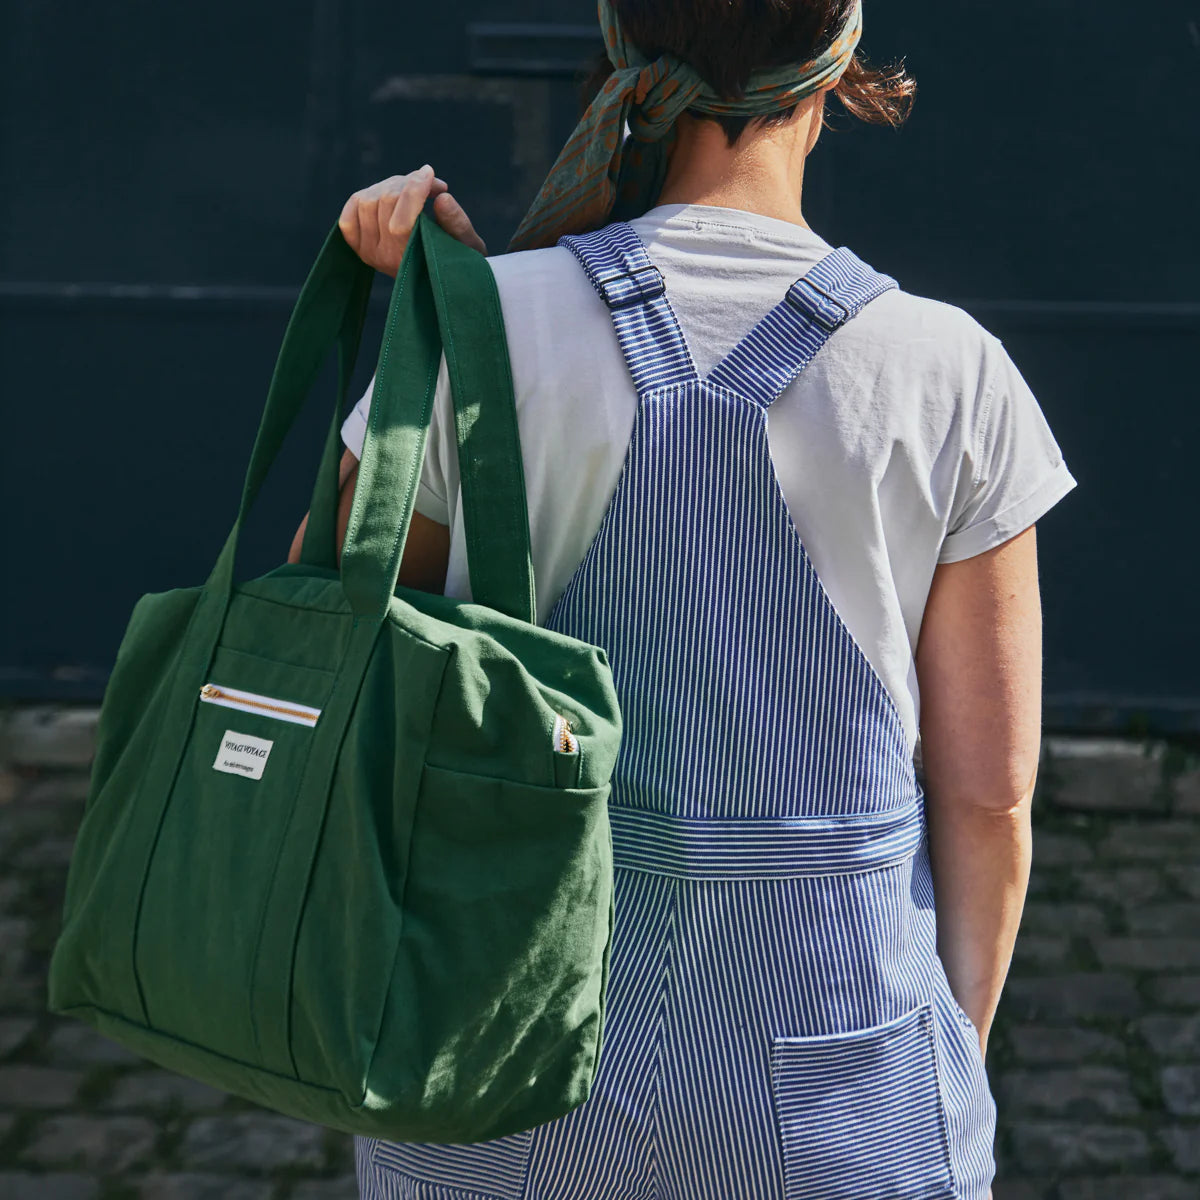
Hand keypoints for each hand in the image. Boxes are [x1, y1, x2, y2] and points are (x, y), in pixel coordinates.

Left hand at [338, 165, 486, 275]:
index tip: (431, 174)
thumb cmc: (459, 257)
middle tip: (428, 182)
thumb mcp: (469, 245)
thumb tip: (442, 197)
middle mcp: (385, 259)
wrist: (439, 277)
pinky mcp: (358, 245)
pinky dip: (365, 196)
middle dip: (408, 183)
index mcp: (412, 263)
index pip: (402, 222)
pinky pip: (350, 211)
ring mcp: (368, 252)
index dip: (415, 189)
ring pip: (366, 200)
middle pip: (384, 202)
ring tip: (412, 189)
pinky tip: (386, 196)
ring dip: (391, 185)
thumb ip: (458, 223)